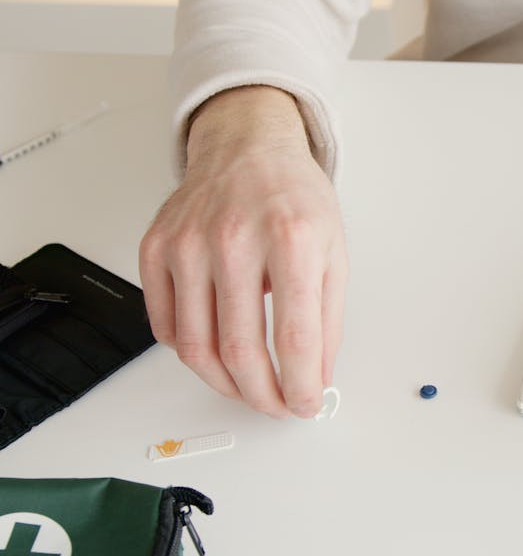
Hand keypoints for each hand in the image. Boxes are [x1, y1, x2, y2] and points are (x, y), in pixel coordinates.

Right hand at [139, 86, 347, 417]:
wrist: (248, 147)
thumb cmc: (294, 198)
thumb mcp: (334, 252)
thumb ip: (328, 318)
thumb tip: (317, 376)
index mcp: (291, 239)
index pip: (295, 336)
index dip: (302, 385)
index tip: (307, 405)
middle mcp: (234, 239)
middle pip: (239, 350)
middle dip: (262, 396)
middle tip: (277, 407)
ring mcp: (188, 243)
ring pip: (195, 347)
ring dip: (225, 384)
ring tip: (248, 390)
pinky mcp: (155, 248)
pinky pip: (165, 325)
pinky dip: (190, 353)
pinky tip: (215, 353)